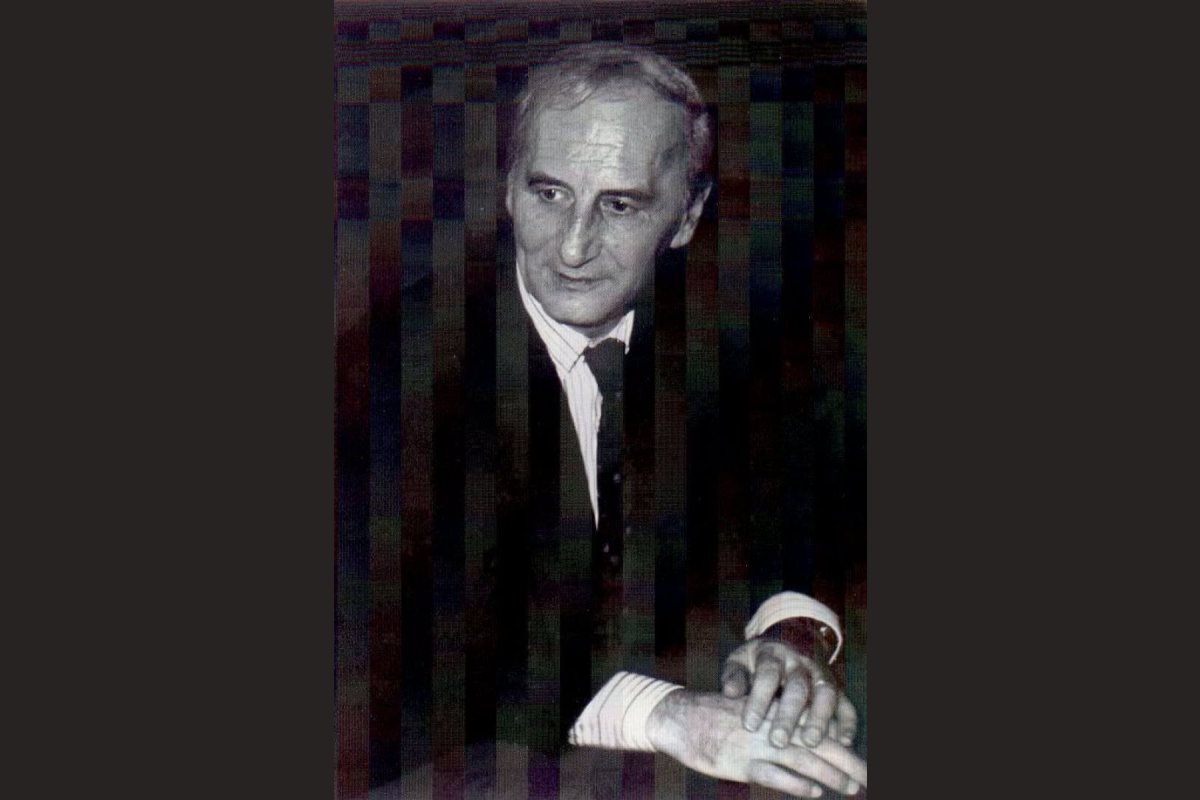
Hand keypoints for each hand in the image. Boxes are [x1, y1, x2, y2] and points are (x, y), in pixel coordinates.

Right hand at [646, 689, 866, 797]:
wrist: (678, 717)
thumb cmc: (714, 718)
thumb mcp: (748, 714)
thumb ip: (774, 726)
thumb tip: (802, 741)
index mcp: (774, 714)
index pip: (817, 730)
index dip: (842, 746)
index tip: (863, 764)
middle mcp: (771, 727)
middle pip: (818, 745)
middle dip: (847, 762)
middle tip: (869, 778)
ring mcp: (757, 745)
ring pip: (802, 759)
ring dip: (830, 775)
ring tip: (851, 788)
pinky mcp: (741, 762)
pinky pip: (773, 774)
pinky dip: (795, 783)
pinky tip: (814, 791)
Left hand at [721, 637, 858, 747]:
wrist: (790, 639)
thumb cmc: (758, 660)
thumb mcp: (740, 660)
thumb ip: (734, 675)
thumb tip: (729, 693)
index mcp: (773, 655)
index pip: (767, 674)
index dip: (759, 699)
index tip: (749, 725)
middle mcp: (800, 663)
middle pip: (797, 687)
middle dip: (788, 715)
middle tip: (778, 741)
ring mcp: (821, 675)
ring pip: (825, 693)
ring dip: (819, 718)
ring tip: (810, 742)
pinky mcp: (838, 688)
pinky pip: (846, 703)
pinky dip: (847, 722)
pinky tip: (843, 742)